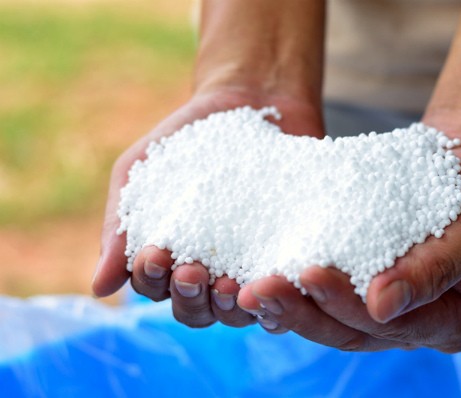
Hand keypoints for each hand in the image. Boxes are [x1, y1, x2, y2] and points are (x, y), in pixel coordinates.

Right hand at [92, 87, 323, 327]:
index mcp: (171, 261)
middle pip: (197, 310)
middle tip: (190, 271)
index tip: (155, 253)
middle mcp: (211, 274)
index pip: (156, 289)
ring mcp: (252, 267)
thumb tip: (99, 288)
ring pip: (240, 310)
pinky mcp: (289, 255)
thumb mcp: (141, 174)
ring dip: (230, 305)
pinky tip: (272, 280)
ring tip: (229, 283)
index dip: (152, 279)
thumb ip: (120, 227)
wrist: (248, 101)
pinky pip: (285, 288)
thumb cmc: (185, 140)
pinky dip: (277, 293)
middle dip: (188, 297)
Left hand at [236, 116, 460, 350]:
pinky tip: (255, 270)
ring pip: (329, 317)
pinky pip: (321, 290)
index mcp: (450, 321)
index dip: (348, 305)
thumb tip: (382, 307)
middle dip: (301, 312)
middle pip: (351, 331)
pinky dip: (290, 284)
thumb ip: (439, 269)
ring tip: (244, 287)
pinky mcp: (359, 281)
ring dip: (286, 305)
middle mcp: (412, 322)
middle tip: (256, 290)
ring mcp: (382, 306)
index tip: (311, 273)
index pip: (392, 326)